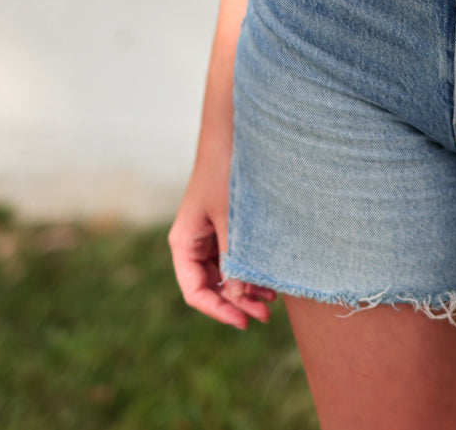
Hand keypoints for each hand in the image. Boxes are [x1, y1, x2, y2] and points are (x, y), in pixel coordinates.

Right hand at [168, 158, 275, 329]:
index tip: (244, 322)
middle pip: (211, 287)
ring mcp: (210, 235)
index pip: (195, 292)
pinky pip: (235, 257)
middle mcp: (194, 243)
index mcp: (184, 243)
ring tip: (271, 301)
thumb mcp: (231, 218)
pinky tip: (269, 281)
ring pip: (225, 274)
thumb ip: (234, 259)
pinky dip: (249, 270)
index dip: (218, 311)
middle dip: (236, 303)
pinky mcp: (226, 225)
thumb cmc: (226, 172)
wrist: (233, 132)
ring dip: (245, 289)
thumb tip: (238, 298)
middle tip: (266, 316)